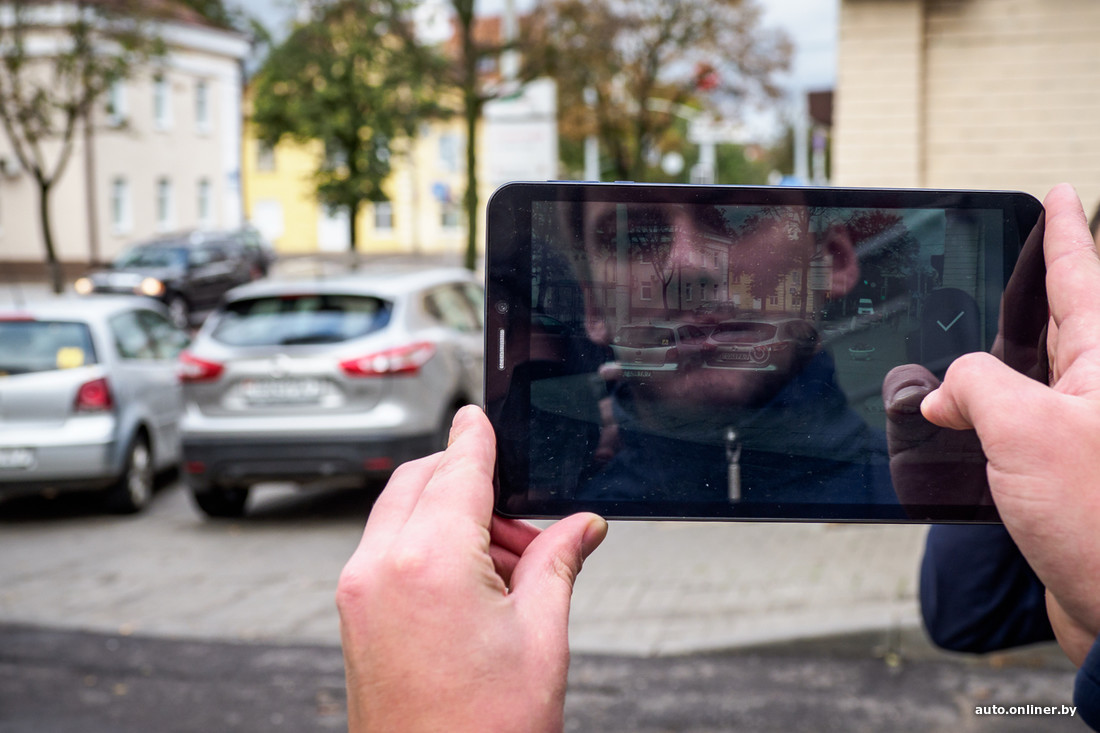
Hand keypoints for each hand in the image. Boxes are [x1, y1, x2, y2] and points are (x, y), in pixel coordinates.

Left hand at [336, 405, 607, 731]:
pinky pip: (390, 548)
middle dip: (472, 483)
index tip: (480, 416)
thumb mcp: (541, 638)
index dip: (476, 437)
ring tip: (510, 569)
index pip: (458, 470)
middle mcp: (379, 567)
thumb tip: (581, 527)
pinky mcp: (354, 615)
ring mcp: (358, 592)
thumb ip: (556, 563)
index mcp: (429, 562)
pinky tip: (475, 583)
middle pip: (422, 481)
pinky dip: (429, 544)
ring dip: (453, 516)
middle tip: (527, 525)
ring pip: (403, 512)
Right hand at [921, 183, 1099, 665]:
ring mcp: (1083, 433)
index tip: (1059, 192)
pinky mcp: (1066, 475)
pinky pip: (1019, 427)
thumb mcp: (1024, 431)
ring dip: (996, 363)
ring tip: (966, 338)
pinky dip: (986, 418)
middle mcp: (1097, 393)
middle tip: (1013, 259)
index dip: (1066, 231)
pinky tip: (959, 421)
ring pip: (1034, 377)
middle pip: (1064, 321)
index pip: (1083, 277)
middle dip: (1034, 289)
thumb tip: (945, 392)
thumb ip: (974, 387)